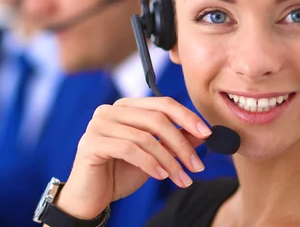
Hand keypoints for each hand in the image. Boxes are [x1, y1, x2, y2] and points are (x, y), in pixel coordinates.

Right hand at [54, 97, 211, 219]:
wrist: (91, 196)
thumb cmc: (120, 173)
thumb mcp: (154, 156)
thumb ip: (174, 141)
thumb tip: (203, 133)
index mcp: (125, 107)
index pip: (162, 103)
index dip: (187, 117)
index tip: (208, 134)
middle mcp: (109, 111)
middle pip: (156, 118)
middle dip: (182, 143)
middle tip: (197, 166)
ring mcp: (98, 125)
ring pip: (145, 137)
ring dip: (169, 160)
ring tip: (182, 178)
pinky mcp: (91, 143)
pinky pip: (129, 150)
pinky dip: (150, 164)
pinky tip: (161, 176)